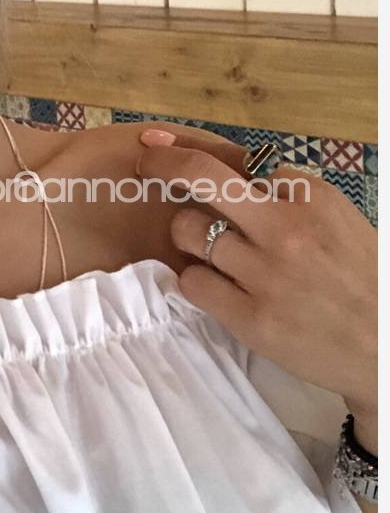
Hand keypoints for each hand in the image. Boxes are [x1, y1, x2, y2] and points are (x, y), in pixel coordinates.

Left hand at [136, 126, 377, 450]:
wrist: (386, 350)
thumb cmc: (365, 283)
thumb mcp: (341, 223)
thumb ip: (293, 201)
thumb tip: (243, 179)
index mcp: (312, 197)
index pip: (242, 165)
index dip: (223, 172)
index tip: (193, 164)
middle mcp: (285, 228)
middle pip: (200, 175)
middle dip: (165, 164)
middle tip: (147, 162)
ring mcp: (264, 273)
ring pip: (187, 231)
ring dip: (187, 237)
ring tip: (207, 251)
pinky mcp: (249, 317)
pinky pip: (191, 282)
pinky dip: (194, 280)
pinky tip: (214, 286)